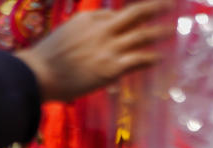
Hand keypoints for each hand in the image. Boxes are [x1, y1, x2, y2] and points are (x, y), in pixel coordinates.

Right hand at [14, 0, 171, 102]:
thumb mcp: (66, 35)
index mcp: (88, 19)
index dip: (129, 18)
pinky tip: (159, 58)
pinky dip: (151, 57)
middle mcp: (102, 29)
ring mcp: (109, 48)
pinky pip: (138, 59)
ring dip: (159, 31)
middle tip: (171, 4)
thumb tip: (95, 38)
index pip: (114, 15)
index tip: (139, 17)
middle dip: (155, 7)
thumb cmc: (47, 59)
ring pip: (141, 35)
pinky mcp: (112, 67)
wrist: (39, 75)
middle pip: (135, 14)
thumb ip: (83, 32)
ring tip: (172, 29)